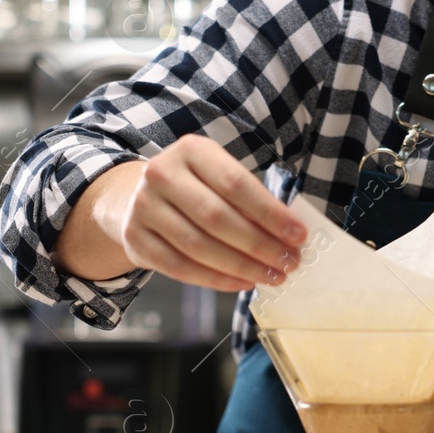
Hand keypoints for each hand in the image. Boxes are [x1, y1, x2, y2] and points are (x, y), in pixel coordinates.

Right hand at [115, 136, 306, 291]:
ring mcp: (143, 207)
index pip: (236, 183)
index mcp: (191, 150)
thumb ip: (249, 200)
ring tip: (271, 276)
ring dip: (241, 266)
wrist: (138, 196)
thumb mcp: (218, 178)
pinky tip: (242, 282)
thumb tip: (289, 236)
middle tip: (289, 262)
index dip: (270, 213)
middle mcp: (162, 173)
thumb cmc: (196, 188)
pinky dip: (216, 280)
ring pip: (199, 246)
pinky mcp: (135, 239)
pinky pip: (180, 267)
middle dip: (259, 245)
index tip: (298, 235)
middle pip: (217, 217)